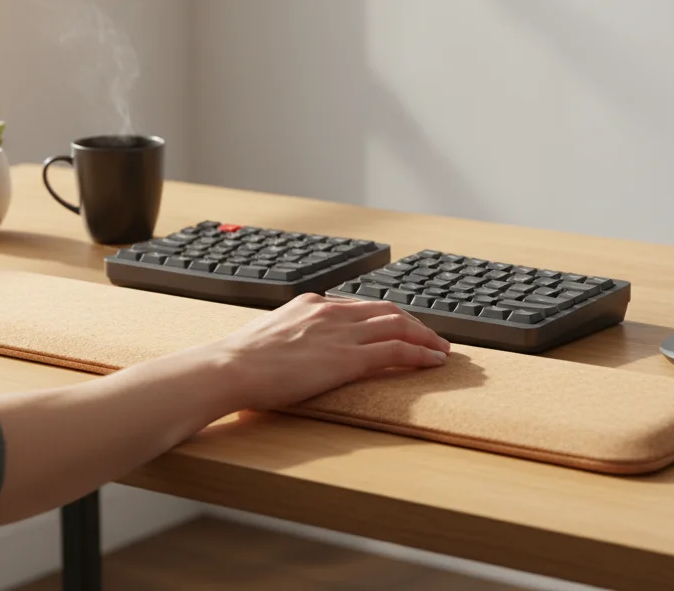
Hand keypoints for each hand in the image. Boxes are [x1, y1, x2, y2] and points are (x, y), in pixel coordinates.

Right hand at [204, 293, 450, 410]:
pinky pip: (397, 350)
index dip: (383, 317)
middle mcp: (330, 311)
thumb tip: (291, 353)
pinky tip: (434, 362)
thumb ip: (289, 339)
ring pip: (398, 326)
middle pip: (386, 310)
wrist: (230, 368)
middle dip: (413, 322)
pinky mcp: (348, 357)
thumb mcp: (268, 338)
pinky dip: (421, 354)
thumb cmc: (240, 362)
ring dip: (425, 336)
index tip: (396, 327)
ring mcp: (341, 332)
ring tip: (442, 349)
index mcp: (311, 304)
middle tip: (431, 336)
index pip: (358, 306)